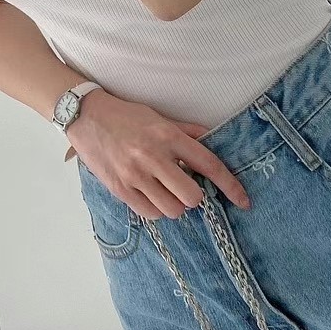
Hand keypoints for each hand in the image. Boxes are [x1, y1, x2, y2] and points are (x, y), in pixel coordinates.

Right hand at [66, 90, 250, 219]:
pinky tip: (150, 195)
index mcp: (168, 136)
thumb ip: (186, 131)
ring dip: (175, 204)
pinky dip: (156, 209)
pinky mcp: (120, 189)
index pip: (209, 165)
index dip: (230, 186)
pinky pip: (150, 213)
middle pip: (192, 196)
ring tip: (165, 190)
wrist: (86, 116)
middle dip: (194, 195)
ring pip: (173, 210)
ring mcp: (135, 175)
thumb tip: (211, 140)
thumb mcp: (159, 116)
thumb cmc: (125, 116)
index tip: (244, 201)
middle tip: (185, 186)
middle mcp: (154, 156)